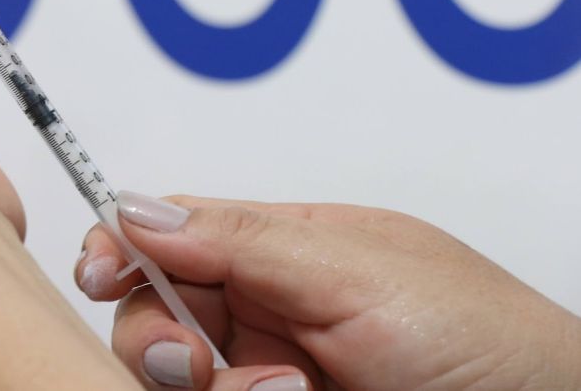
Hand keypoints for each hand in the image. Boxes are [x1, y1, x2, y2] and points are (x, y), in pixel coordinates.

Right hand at [75, 194, 580, 390]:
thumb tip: (134, 208)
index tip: (98, 274)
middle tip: (190, 362)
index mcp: (281, 247)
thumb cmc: (484, 339)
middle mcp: (268, 310)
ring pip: (179, 375)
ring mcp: (272, 373)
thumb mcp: (355, 271)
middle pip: (157, 311)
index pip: (172, 233)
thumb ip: (238, 240)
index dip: (123, 248)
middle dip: (157, 334)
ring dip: (207, 383)